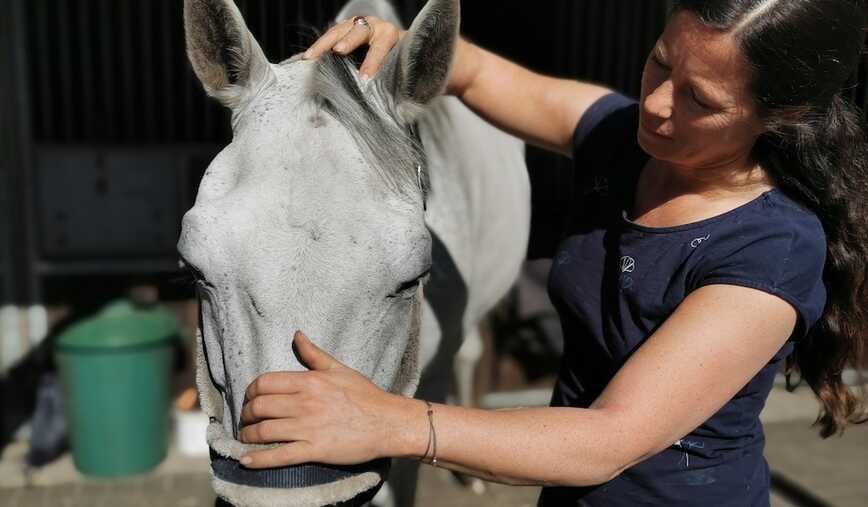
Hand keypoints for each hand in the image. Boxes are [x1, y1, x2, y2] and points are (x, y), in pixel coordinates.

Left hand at [238, 331, 412, 467]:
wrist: (388, 422)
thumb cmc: (365, 395)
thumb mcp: (339, 369)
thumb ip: (313, 354)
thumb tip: (297, 335)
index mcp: (309, 381)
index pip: (264, 383)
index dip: (250, 392)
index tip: (250, 399)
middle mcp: (304, 403)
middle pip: (259, 407)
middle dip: (246, 415)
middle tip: (247, 420)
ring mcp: (308, 428)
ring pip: (264, 432)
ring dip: (248, 436)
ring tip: (245, 438)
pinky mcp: (314, 450)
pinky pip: (279, 456)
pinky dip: (258, 460)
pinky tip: (246, 461)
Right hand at [303, 16, 404, 79]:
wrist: (391, 43)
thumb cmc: (394, 59)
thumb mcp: (396, 65)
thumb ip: (388, 75)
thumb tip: (379, 96)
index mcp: (388, 34)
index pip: (380, 47)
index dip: (372, 62)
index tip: (364, 78)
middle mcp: (372, 25)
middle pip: (358, 31)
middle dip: (348, 40)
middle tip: (339, 51)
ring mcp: (354, 24)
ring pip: (338, 31)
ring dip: (324, 44)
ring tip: (311, 57)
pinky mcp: (342, 28)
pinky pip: (329, 36)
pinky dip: (318, 46)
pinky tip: (308, 57)